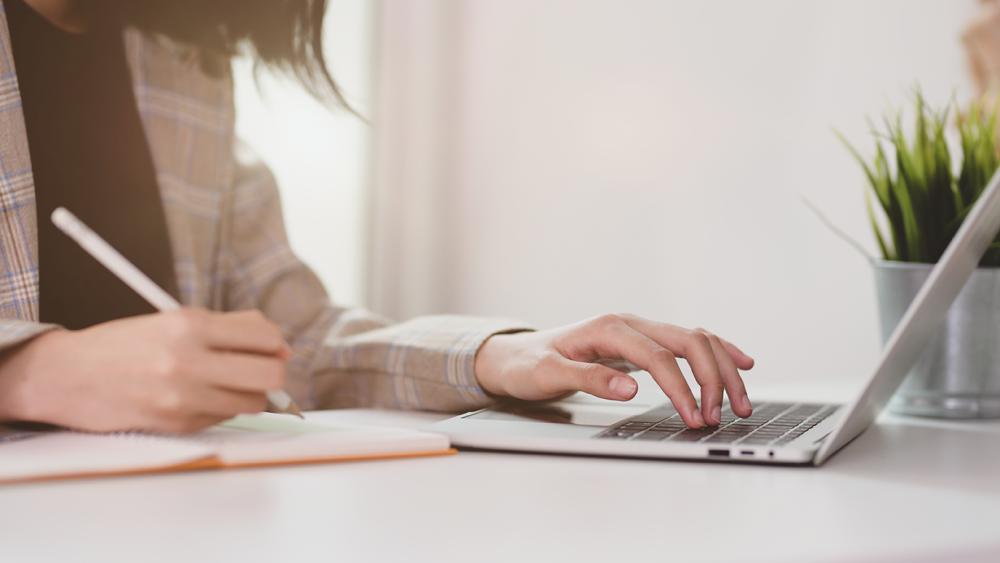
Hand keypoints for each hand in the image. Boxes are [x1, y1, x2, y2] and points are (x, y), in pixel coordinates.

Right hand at [0, 309, 288, 433]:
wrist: (68, 376)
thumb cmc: (126, 344)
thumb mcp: (175, 319)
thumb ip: (231, 328)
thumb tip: (281, 346)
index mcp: (190, 324)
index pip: (265, 337)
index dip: (276, 344)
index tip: (272, 347)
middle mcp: (187, 360)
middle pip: (270, 374)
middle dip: (273, 372)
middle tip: (262, 369)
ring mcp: (183, 396)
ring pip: (253, 402)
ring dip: (249, 394)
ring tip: (227, 383)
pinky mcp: (177, 423)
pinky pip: (225, 418)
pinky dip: (222, 408)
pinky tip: (199, 396)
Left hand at [474, 314, 753, 427]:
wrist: (516, 355)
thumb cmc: (529, 365)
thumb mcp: (548, 375)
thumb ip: (588, 380)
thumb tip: (630, 388)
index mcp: (609, 328)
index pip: (659, 357)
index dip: (681, 387)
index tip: (694, 417)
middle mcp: (629, 323)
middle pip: (689, 340)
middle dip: (713, 378)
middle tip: (722, 416)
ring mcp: (639, 330)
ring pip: (696, 339)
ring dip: (722, 369)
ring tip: (740, 404)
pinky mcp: (644, 342)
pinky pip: (690, 343)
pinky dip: (718, 353)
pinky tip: (741, 365)